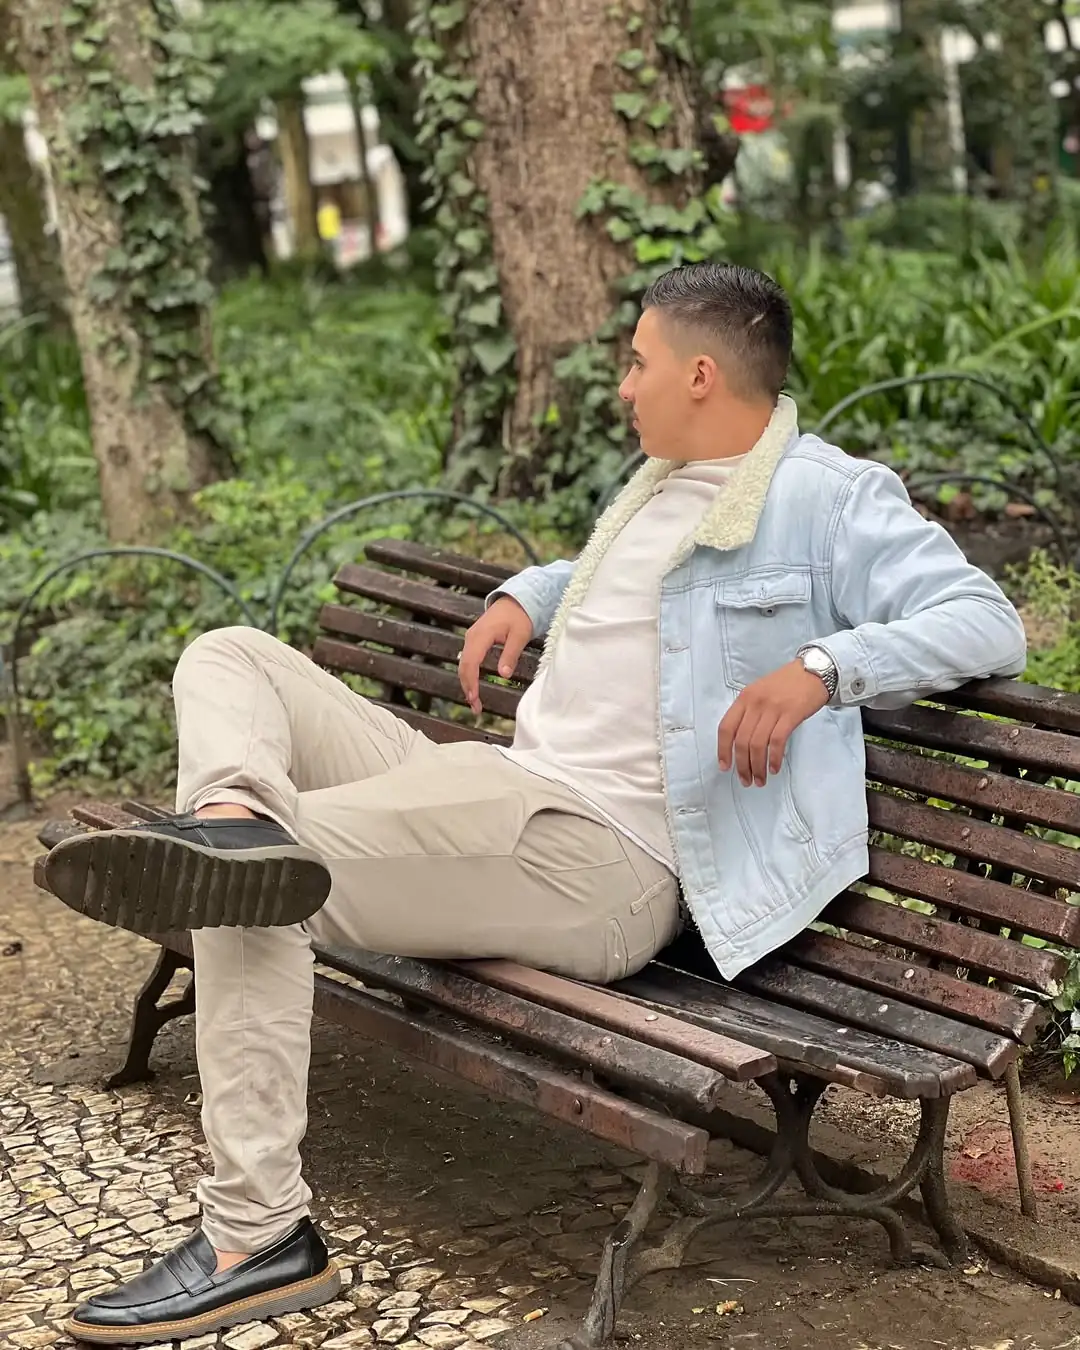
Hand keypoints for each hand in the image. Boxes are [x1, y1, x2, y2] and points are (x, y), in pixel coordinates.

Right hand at [458, 595, 533, 713]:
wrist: (515, 600)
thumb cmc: (519, 616)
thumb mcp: (519, 635)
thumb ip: (510, 655)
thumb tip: (503, 675)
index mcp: (481, 636)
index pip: (471, 663)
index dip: (471, 682)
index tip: (474, 698)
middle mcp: (471, 638)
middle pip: (463, 667)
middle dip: (467, 688)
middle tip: (476, 708)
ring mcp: (471, 639)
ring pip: (464, 665)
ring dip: (467, 684)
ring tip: (475, 702)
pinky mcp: (474, 641)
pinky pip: (468, 660)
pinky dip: (469, 675)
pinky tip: (474, 687)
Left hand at [717, 660, 829, 786]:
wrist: (814, 671)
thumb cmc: (786, 684)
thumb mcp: (760, 691)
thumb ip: (749, 712)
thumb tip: (739, 742)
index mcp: (744, 698)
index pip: (726, 727)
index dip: (723, 750)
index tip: (725, 767)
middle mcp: (755, 703)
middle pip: (741, 740)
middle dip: (742, 765)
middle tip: (746, 780)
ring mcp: (773, 709)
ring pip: (758, 744)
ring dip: (757, 766)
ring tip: (760, 780)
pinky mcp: (791, 715)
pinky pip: (777, 742)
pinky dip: (773, 758)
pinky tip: (774, 768)